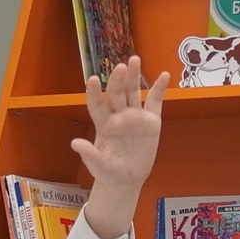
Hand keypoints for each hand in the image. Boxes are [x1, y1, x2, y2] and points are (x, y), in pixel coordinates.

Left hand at [74, 56, 166, 238]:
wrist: (128, 179)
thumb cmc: (109, 172)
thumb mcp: (99, 166)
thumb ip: (89, 155)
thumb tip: (74, 143)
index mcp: (104, 125)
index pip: (96, 105)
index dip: (94, 93)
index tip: (91, 79)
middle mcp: (118, 116)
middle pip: (116, 94)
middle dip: (117, 80)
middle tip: (119, 67)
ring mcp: (134, 116)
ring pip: (133, 92)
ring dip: (134, 76)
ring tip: (134, 59)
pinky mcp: (151, 120)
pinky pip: (155, 101)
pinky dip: (160, 88)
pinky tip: (164, 75)